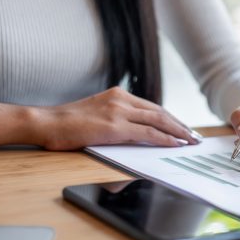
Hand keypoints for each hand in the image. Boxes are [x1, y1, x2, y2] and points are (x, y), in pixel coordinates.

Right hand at [34, 87, 201, 149]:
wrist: (46, 122)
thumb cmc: (67, 122)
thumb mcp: (97, 112)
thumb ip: (116, 116)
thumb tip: (136, 130)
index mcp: (118, 94)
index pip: (152, 107)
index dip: (170, 118)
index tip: (183, 128)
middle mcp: (121, 99)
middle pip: (159, 112)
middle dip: (180, 125)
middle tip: (194, 136)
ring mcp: (118, 111)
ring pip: (158, 120)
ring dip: (178, 131)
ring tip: (190, 140)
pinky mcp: (114, 126)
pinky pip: (147, 133)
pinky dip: (164, 138)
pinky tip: (175, 144)